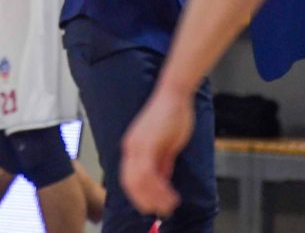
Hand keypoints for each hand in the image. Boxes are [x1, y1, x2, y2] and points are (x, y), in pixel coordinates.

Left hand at [121, 86, 193, 216]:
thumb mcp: (167, 144)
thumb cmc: (172, 113)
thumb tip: (162, 179)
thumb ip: (162, 162)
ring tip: (168, 205)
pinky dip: (159, 188)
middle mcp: (131, 147)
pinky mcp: (146, 144)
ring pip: (138, 182)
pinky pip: (148, 174)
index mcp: (133, 146)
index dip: (139, 195)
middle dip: (145, 201)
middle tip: (159, 210)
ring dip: (154, 197)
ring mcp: (137, 145)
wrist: (174, 93)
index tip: (151, 205)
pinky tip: (170, 194)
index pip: (129, 179)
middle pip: (130, 184)